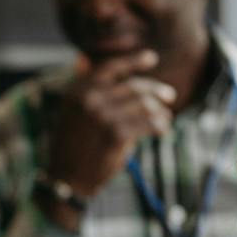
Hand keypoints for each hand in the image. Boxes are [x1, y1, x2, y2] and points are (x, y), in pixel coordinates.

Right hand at [45, 50, 173, 199]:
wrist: (67, 179)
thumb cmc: (72, 146)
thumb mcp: (72, 112)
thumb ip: (86, 91)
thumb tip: (91, 63)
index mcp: (78, 90)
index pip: (111, 67)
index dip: (133, 60)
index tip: (151, 58)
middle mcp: (89, 98)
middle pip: (133, 87)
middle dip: (156, 90)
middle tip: (170, 95)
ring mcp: (103, 115)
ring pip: (144, 105)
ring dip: (159, 111)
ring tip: (166, 118)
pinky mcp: (116, 133)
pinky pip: (147, 124)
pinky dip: (159, 126)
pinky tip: (163, 129)